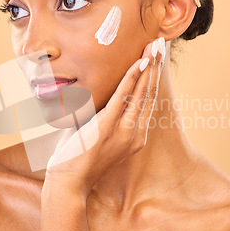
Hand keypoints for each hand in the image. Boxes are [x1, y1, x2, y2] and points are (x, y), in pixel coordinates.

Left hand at [44, 37, 165, 198]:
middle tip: (161, 44)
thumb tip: (94, 99)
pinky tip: (140, 63)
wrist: (68, 186)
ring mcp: (124, 130)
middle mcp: (135, 133)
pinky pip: (123, 97)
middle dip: (156, 66)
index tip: (155, 59)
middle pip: (149, 93)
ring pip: (141, 92)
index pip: (147, 101)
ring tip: (155, 47)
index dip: (153, 78)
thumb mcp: (95, 137)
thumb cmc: (78, 162)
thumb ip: (101, 118)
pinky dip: (132, 78)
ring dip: (149, 66)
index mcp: (134, 136)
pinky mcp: (109, 127)